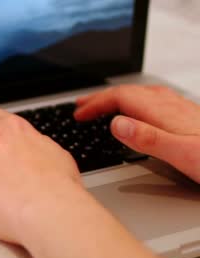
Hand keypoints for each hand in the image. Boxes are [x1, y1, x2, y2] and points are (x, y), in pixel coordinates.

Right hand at [75, 85, 199, 182]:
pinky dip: (134, 102)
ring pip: (140, 95)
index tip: (79, 114)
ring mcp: (180, 110)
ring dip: (116, 98)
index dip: (96, 104)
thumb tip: (116, 124)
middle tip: (81, 106)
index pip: (121, 98)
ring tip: (103, 104)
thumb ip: (148, 139)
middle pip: (128, 93)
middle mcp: (171, 107)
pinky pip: (152, 101)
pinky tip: (137, 110)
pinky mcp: (187, 117)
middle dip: (101, 98)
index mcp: (163, 113)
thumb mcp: (182, 155)